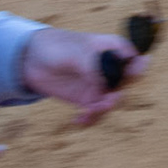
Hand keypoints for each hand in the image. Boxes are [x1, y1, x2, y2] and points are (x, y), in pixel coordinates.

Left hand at [21, 26, 147, 125]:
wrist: (30, 58)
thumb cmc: (57, 47)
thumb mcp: (76, 54)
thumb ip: (93, 69)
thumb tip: (106, 88)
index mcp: (113, 50)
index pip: (135, 61)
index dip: (137, 71)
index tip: (128, 79)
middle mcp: (109, 69)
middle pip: (125, 86)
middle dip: (116, 97)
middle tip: (104, 103)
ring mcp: (98, 85)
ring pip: (111, 103)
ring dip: (102, 111)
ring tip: (87, 113)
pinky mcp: (85, 99)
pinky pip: (95, 113)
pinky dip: (90, 120)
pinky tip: (78, 120)